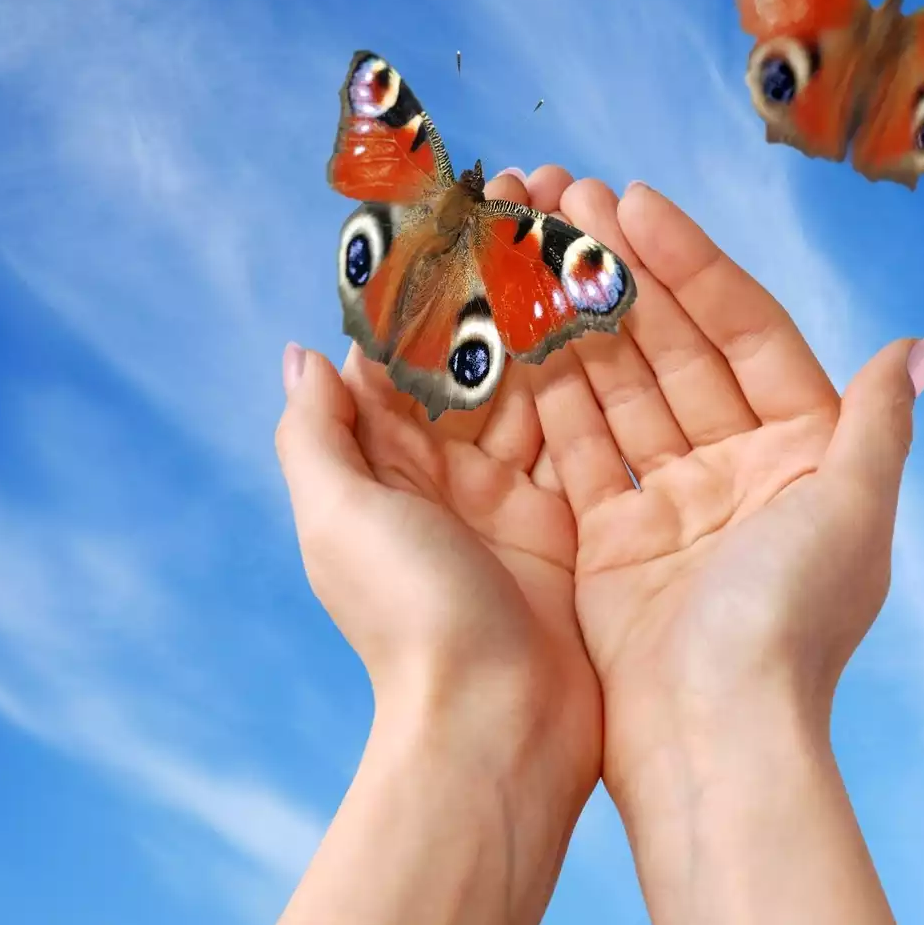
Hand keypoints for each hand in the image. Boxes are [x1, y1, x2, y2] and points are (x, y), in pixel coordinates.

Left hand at [274, 166, 599, 785]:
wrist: (498, 735)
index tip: (461, 199)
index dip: (433, 275)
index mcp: (389, 473)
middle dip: (505, 274)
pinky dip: (601, 369)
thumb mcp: (341, 522)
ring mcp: (519, 501)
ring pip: (541, 380)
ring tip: (584, 224)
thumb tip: (302, 355)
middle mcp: (451, 480)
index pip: (408, 351)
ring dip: (558, 305)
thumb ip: (317, 438)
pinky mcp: (577, 524)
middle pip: (481, 354)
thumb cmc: (411, 626)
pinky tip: (621, 306)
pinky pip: (590, 429)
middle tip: (540, 190)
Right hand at [526, 177, 923, 924]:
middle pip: (674, 346)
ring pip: (619, 384)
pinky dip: (544, 387)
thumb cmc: (793, 622)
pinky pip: (578, 444)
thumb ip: (877, 421)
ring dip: (575, 313)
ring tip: (522, 236)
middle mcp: (739, 468)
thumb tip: (923, 346)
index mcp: (805, 452)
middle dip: (620, 271)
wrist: (714, 738)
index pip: (745, 331)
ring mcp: (672, 501)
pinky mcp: (611, 539)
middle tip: (558, 195)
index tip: (634, 200)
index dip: (693, 263)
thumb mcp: (853, 508)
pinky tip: (508, 322)